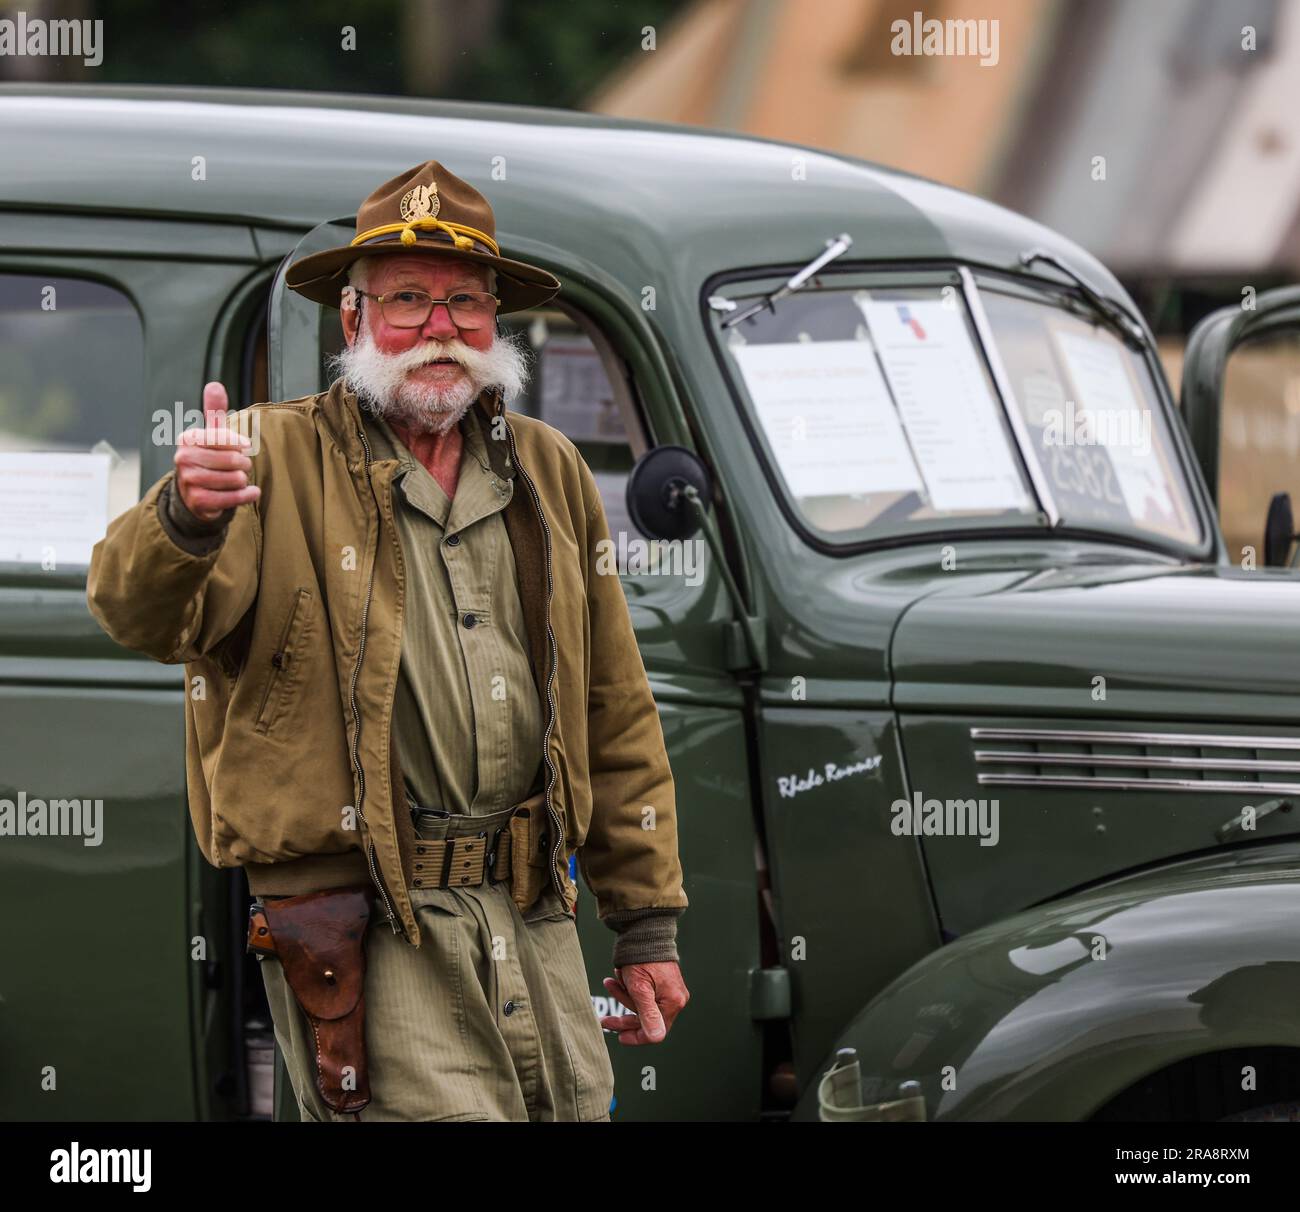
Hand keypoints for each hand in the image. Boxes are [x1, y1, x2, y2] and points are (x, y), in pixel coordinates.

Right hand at [173, 382, 259, 521]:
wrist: (195, 493)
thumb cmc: (209, 457)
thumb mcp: (212, 434)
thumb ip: (214, 410)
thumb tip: (215, 384)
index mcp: (187, 439)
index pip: (223, 437)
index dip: (239, 443)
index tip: (246, 446)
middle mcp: (183, 459)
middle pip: (232, 460)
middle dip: (243, 464)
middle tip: (242, 466)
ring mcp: (188, 481)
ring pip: (234, 479)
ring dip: (243, 480)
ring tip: (239, 478)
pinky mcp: (198, 501)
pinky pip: (232, 498)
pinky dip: (246, 495)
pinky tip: (251, 492)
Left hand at [600, 962, 688, 1044]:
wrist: (645, 930)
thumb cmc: (641, 958)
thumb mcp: (639, 989)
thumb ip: (647, 1015)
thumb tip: (656, 1038)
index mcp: (673, 1001)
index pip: (655, 1031)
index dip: (636, 1037)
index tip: (619, 1036)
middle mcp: (675, 998)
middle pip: (647, 1019)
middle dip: (624, 1016)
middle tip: (605, 1019)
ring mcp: (670, 990)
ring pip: (643, 1005)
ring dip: (624, 997)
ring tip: (611, 983)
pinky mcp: (663, 982)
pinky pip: (645, 993)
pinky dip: (630, 989)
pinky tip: (617, 978)